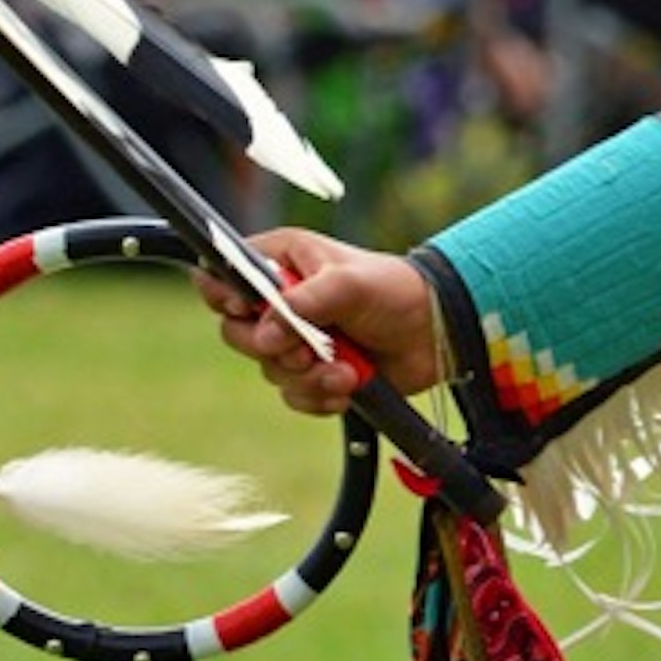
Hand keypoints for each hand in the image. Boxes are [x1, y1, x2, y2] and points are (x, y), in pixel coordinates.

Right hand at [199, 223, 444, 413]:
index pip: (223, 276)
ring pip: (270, 371)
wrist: (437, 331)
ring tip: (346, 370)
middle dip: (274, 350)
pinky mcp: (316, 373)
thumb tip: (264, 334)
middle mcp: (282, 301)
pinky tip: (349, 385)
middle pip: (237, 333)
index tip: (249, 313)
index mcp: (282, 263)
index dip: (227, 298)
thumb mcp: (348, 283)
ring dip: (308, 377)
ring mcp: (298, 340)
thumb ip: (303, 302)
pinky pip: (296, 396)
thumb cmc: (396, 290)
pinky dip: (321, 396)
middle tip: (306, 350)